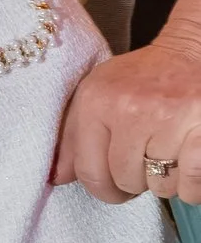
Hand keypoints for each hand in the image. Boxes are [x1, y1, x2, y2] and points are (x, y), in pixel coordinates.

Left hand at [53, 31, 200, 204]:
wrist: (191, 53)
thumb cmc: (142, 78)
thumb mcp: (98, 93)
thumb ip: (73, 135)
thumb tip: (55, 178)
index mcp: (96, 101)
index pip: (89, 171)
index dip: (103, 189)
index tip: (114, 187)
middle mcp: (129, 109)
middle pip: (127, 181)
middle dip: (138, 181)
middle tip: (147, 160)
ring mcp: (168, 120)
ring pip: (162, 187)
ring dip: (167, 181)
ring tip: (170, 154)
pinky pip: (192, 185)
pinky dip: (192, 185)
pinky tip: (188, 163)